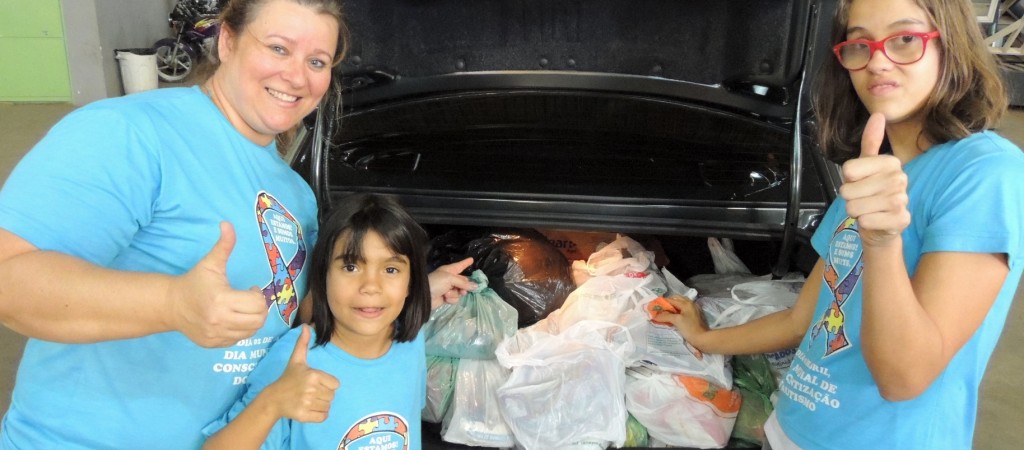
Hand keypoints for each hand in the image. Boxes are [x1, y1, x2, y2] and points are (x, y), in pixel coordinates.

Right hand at [167, 222, 268, 347]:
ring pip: (251, 332)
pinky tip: (232, 319)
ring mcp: (216, 335)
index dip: (258, 295)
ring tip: (242, 309)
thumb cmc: (195, 282)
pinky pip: (238, 339)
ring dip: (252, 320)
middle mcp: (219, 320)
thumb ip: (223, 245)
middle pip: (258, 320)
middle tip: (250, 300)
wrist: (171, 305)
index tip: (250, 289)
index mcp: (221, 300)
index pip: (257, 304)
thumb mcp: (210, 263)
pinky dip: (241, 330)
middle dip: (259, 308)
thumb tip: (227, 223)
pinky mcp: (213, 344)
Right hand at [265, 325, 339, 422]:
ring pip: (328, 406)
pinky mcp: (304, 416)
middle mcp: (311, 389)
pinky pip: (323, 417)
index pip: (335, 384)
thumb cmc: (288, 378)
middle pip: (332, 396)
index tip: (315, 383)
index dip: (327, 384)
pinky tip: (309, 409)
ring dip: (321, 405)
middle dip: (323, 395)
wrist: (274, 398)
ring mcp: (307, 403)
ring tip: (308, 399)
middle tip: (310, 392)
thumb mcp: (296, 360)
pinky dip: (319, 415)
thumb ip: (303, 343)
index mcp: (314, 375)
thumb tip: (306, 326)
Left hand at [428, 257, 476, 308]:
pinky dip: (451, 299)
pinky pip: (455, 298)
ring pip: (460, 291)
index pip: (460, 265)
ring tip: (447, 293)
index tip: (472, 259)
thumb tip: (476, 286)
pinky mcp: (447, 297)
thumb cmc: (436, 282)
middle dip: (464, 286)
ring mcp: (449, 288)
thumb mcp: (450, 279)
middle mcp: (450, 278)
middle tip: (462, 290)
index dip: (466, 263)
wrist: (424, 296)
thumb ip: (463, 282)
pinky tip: (445, 298)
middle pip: (463, 281)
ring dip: (455, 293)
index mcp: (450, 270)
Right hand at [654, 295, 708, 356]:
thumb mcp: (676, 321)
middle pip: (676, 299)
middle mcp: (690, 303)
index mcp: (686, 303)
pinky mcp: (695, 315)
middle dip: (668, 303)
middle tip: (660, 309)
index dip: (662, 303)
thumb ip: (665, 316)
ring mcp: (693, 309)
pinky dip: (678, 310)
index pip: (671, 300)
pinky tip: (674, 316)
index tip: (654, 306)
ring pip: (680, 304)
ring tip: (666, 313)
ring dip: (673, 307)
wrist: (702, 338)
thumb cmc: (689, 329)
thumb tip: (655, 315)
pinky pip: (684, 309)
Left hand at [839, 113, 909, 246]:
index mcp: (890, 162)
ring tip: (868, 209)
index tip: (860, 181)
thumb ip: (870, 141)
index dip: (848, 179)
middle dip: (850, 197)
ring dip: (856, 211)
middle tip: (863, 198)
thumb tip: (878, 114)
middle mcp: (899, 178)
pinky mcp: (900, 220)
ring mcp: (901, 200)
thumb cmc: (871, 192)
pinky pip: (865, 221)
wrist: (882, 224)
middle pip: (848, 189)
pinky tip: (875, 220)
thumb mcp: (866, 165)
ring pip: (855, 206)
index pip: (848, 169)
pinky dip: (864, 222)